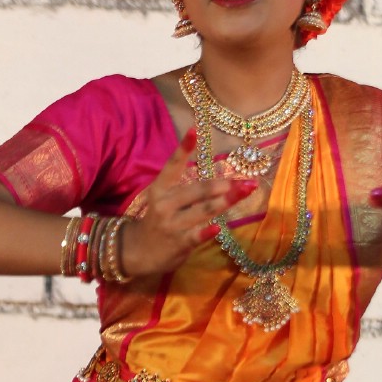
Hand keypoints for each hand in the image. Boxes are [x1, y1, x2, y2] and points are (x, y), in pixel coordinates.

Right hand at [122, 129, 257, 277]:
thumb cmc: (157, 222)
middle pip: (197, 190)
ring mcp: (171, 224)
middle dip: (221, 184)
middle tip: (244, 181)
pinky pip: (196, 236)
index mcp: (160, 189)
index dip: (183, 148)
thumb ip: (187, 192)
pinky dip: (207, 232)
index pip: (173, 165)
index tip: (194, 129)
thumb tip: (223, 182)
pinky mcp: (178, 243)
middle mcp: (164, 204)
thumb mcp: (164, 201)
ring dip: (225, 201)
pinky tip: (218, 227)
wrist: (136, 252)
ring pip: (202, 210)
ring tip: (243, 192)